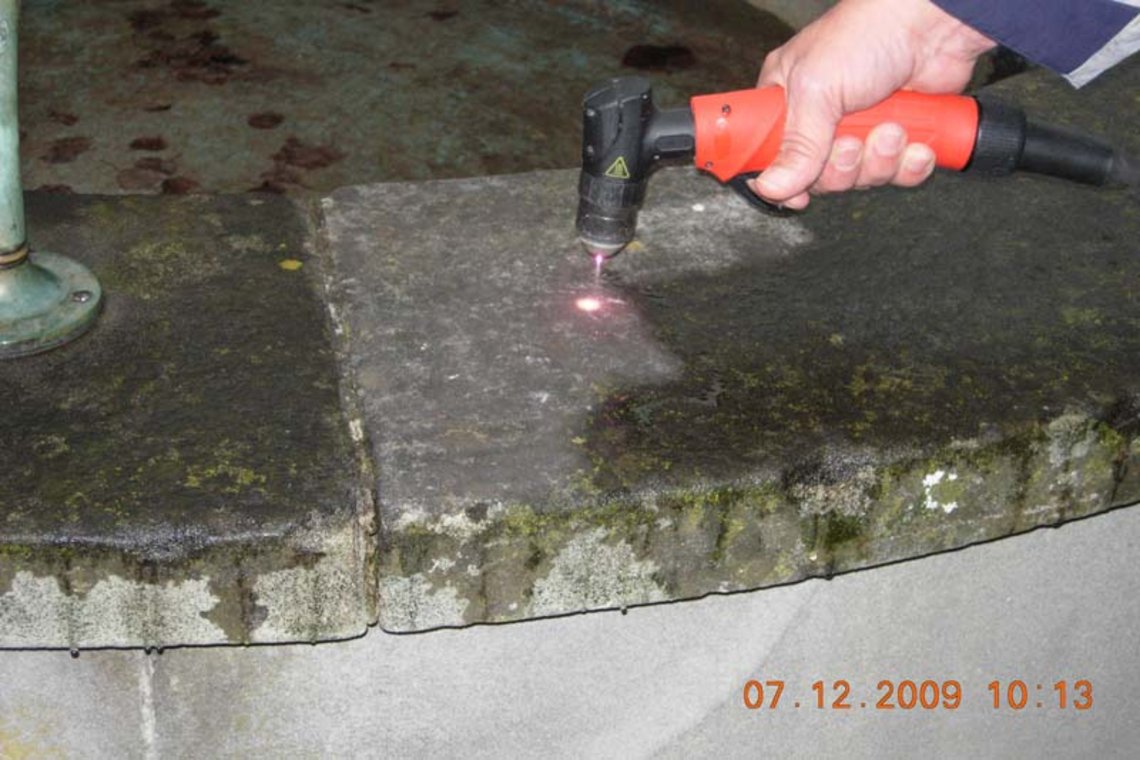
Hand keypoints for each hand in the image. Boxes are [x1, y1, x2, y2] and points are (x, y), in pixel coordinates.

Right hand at [750, 0, 994, 208]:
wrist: (933, 22)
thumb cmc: (868, 34)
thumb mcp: (816, 89)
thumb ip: (796, 145)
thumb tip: (771, 187)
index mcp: (787, 101)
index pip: (768, 157)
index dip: (782, 181)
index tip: (798, 193)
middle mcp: (820, 119)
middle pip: (817, 178)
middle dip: (842, 168)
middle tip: (853, 143)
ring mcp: (861, 130)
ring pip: (860, 179)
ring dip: (880, 161)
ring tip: (893, 130)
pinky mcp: (899, 137)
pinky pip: (897, 175)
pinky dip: (910, 165)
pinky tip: (917, 143)